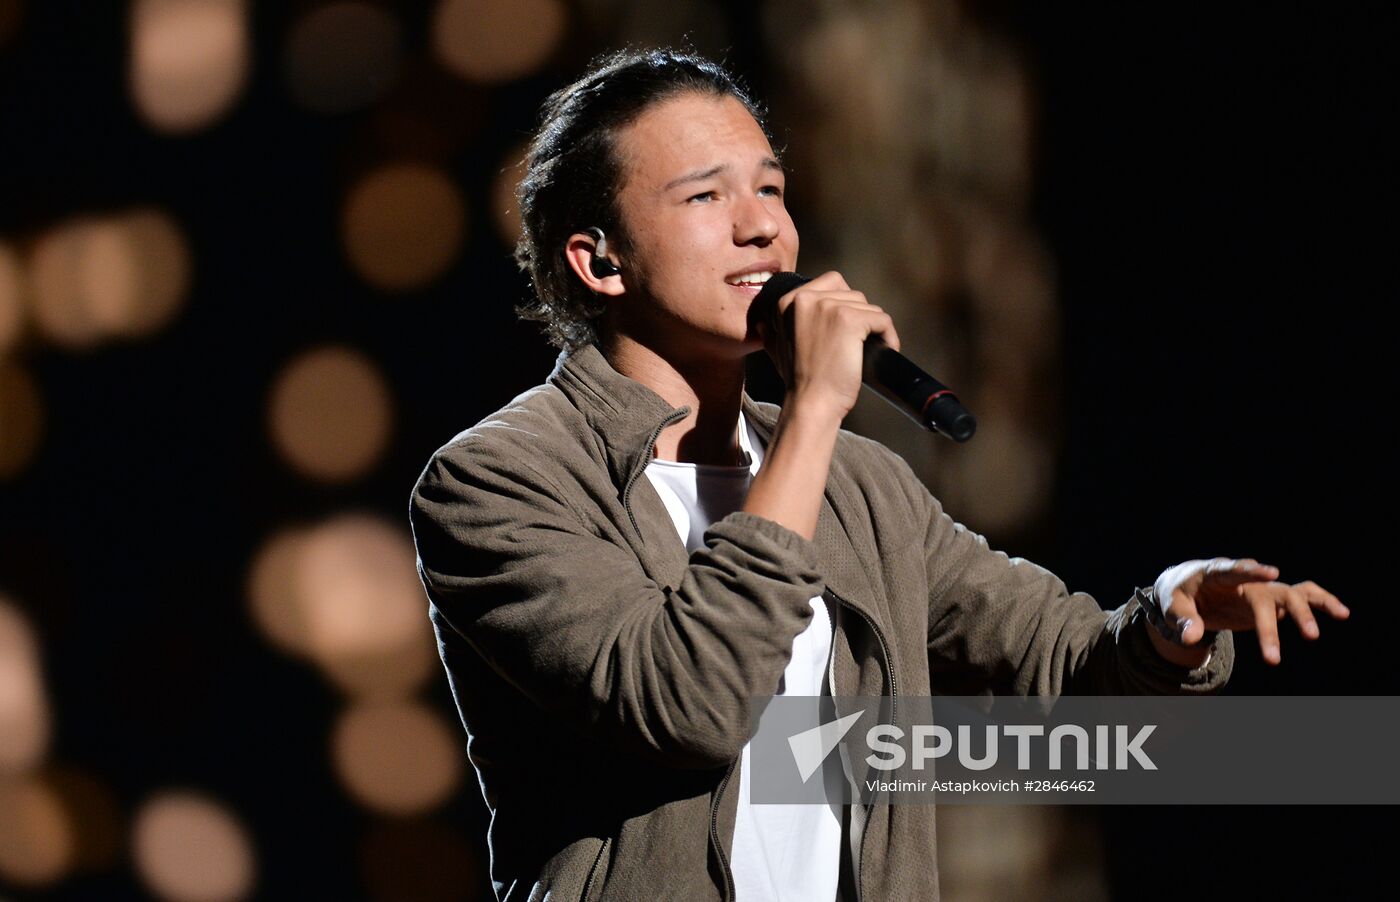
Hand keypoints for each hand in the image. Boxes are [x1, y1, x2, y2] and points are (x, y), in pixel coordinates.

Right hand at [758, 271, 899, 421]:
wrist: (811, 402)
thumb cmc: (798, 380)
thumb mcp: (776, 350)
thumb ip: (771, 332)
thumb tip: (762, 325)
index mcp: (788, 300)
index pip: (832, 283)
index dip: (845, 305)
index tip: (845, 332)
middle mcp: (805, 297)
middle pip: (852, 294)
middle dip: (860, 317)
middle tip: (858, 343)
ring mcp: (828, 307)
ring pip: (868, 307)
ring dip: (874, 328)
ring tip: (869, 350)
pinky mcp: (849, 320)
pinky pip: (882, 319)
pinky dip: (888, 336)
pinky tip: (883, 351)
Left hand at [1152, 558, 1348, 664]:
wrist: (1187, 589)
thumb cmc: (1179, 596)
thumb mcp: (1173, 607)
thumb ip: (1182, 621)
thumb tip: (1191, 637)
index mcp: (1216, 574)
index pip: (1233, 570)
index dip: (1250, 570)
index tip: (1271, 571)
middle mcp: (1245, 579)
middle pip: (1266, 593)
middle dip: (1278, 620)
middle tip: (1307, 637)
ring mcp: (1261, 588)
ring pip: (1290, 592)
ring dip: (1309, 608)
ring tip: (1338, 619)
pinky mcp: (1270, 599)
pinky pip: (1299, 597)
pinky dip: (1319, 601)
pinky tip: (1341, 612)